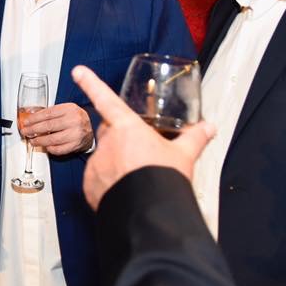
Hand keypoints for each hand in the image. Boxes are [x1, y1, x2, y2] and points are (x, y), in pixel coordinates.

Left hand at [24, 102, 93, 154]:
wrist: (93, 127)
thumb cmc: (77, 118)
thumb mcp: (66, 109)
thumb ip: (50, 112)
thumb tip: (32, 116)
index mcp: (70, 109)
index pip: (48, 114)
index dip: (34, 118)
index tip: (26, 122)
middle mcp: (73, 121)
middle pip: (48, 126)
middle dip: (33, 129)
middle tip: (25, 131)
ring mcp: (75, 134)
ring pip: (52, 139)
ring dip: (39, 140)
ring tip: (33, 140)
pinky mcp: (76, 145)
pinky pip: (59, 149)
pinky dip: (50, 148)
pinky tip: (45, 146)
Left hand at [71, 65, 215, 211]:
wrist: (150, 214)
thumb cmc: (163, 180)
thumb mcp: (184, 155)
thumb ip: (195, 137)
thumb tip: (208, 128)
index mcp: (127, 128)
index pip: (105, 99)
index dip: (91, 82)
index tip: (78, 71)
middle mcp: (108, 143)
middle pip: (108, 132)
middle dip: (119, 137)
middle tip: (138, 150)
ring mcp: (96, 164)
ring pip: (103, 156)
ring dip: (115, 162)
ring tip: (136, 175)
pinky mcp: (90, 185)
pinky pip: (96, 178)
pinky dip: (108, 181)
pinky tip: (125, 188)